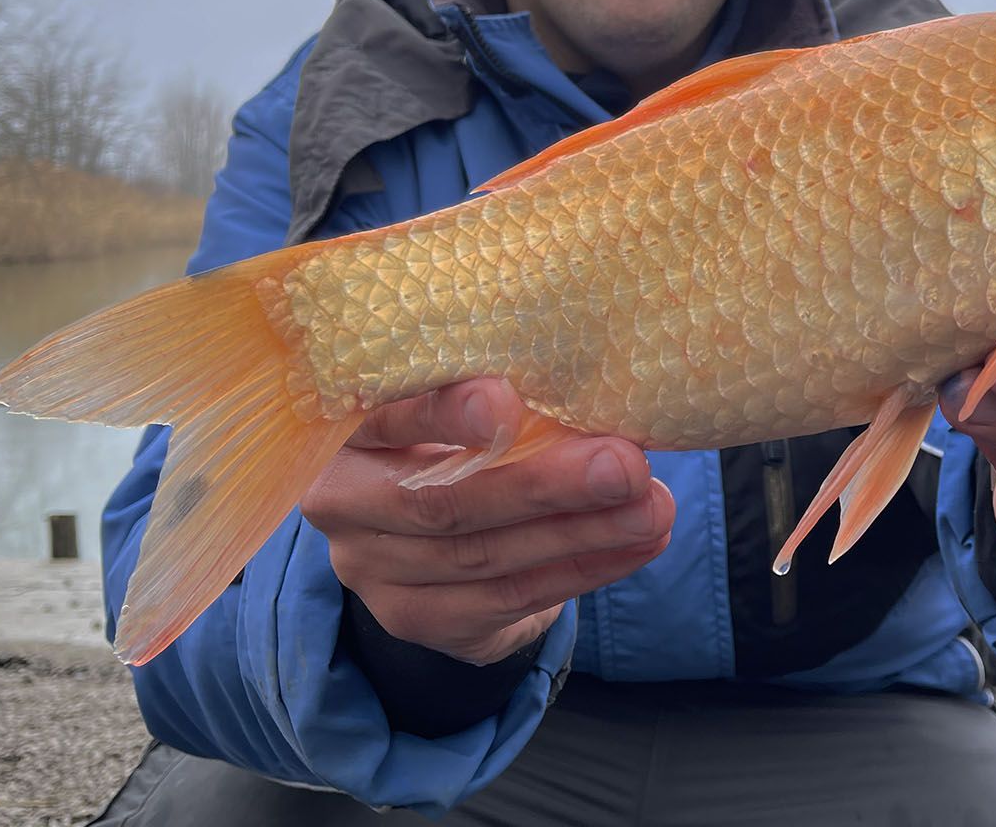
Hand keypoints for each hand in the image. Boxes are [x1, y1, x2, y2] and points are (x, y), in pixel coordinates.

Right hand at [300, 377, 673, 664]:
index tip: (509, 401)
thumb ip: (496, 393)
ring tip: (652, 507)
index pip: (386, 416)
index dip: (444, 412)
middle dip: (544, 485)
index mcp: (345, 426)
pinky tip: (638, 544)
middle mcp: (343, 502)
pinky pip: (510, 597)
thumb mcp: (457, 402)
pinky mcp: (417, 618)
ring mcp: (373, 571)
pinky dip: (584, 568)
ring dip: (582, 532)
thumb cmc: (457, 435)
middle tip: (625, 464)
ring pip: (485, 556)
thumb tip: (596, 377)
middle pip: (443, 501)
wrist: (428, 540)